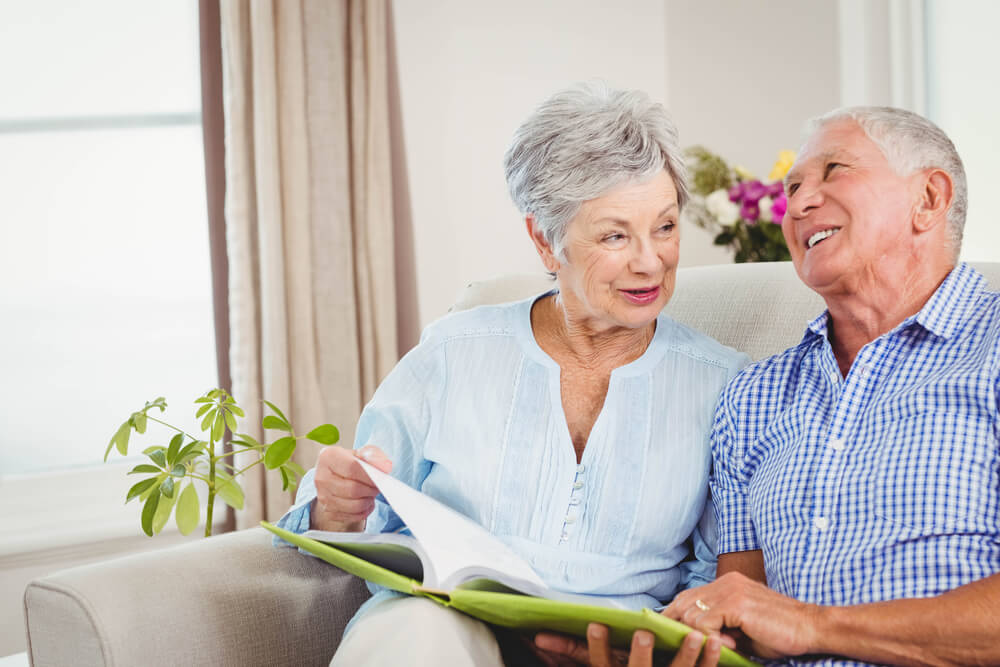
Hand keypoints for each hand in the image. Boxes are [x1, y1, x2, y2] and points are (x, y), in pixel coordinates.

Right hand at [310, 444, 392, 531]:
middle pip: (353, 489)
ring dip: (368, 501)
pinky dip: (364, 511)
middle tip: (378, 487)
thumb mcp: (364, 452)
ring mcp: (323, 496)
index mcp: (328, 457)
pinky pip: (352, 516)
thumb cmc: (352, 462)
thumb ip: (375, 456)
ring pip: (353, 505)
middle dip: (371, 490)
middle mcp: (321, 477)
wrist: (338, 475)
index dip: (370, 476)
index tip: (380, 478)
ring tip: (371, 493)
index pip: (352, 468)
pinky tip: (366, 502)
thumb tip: (385, 467)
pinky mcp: (328, 511)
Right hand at [533, 623, 721, 665]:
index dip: (597, 648)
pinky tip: (716, 642)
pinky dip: (710, 660)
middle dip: (641, 654)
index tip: (596, 625)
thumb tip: (536, 638)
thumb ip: (569, 656)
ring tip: (693, 634)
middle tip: (643, 633)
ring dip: (686, 655)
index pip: (600, 665)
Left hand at [663, 572, 818, 659]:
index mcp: (727, 584)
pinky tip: (730, 645)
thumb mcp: (743, 627)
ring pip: (692, 614)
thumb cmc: (780, 632)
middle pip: (683, 602)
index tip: (668, 634)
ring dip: (699, 636)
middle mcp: (726, 582)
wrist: (812, 628)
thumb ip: (720, 626)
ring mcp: (730, 590)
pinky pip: (705, 623)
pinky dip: (710, 638)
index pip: (688, 596)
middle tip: (677, 644)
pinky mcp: (737, 603)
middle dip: (675, 625)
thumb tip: (693, 638)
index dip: (675, 615)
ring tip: (722, 646)